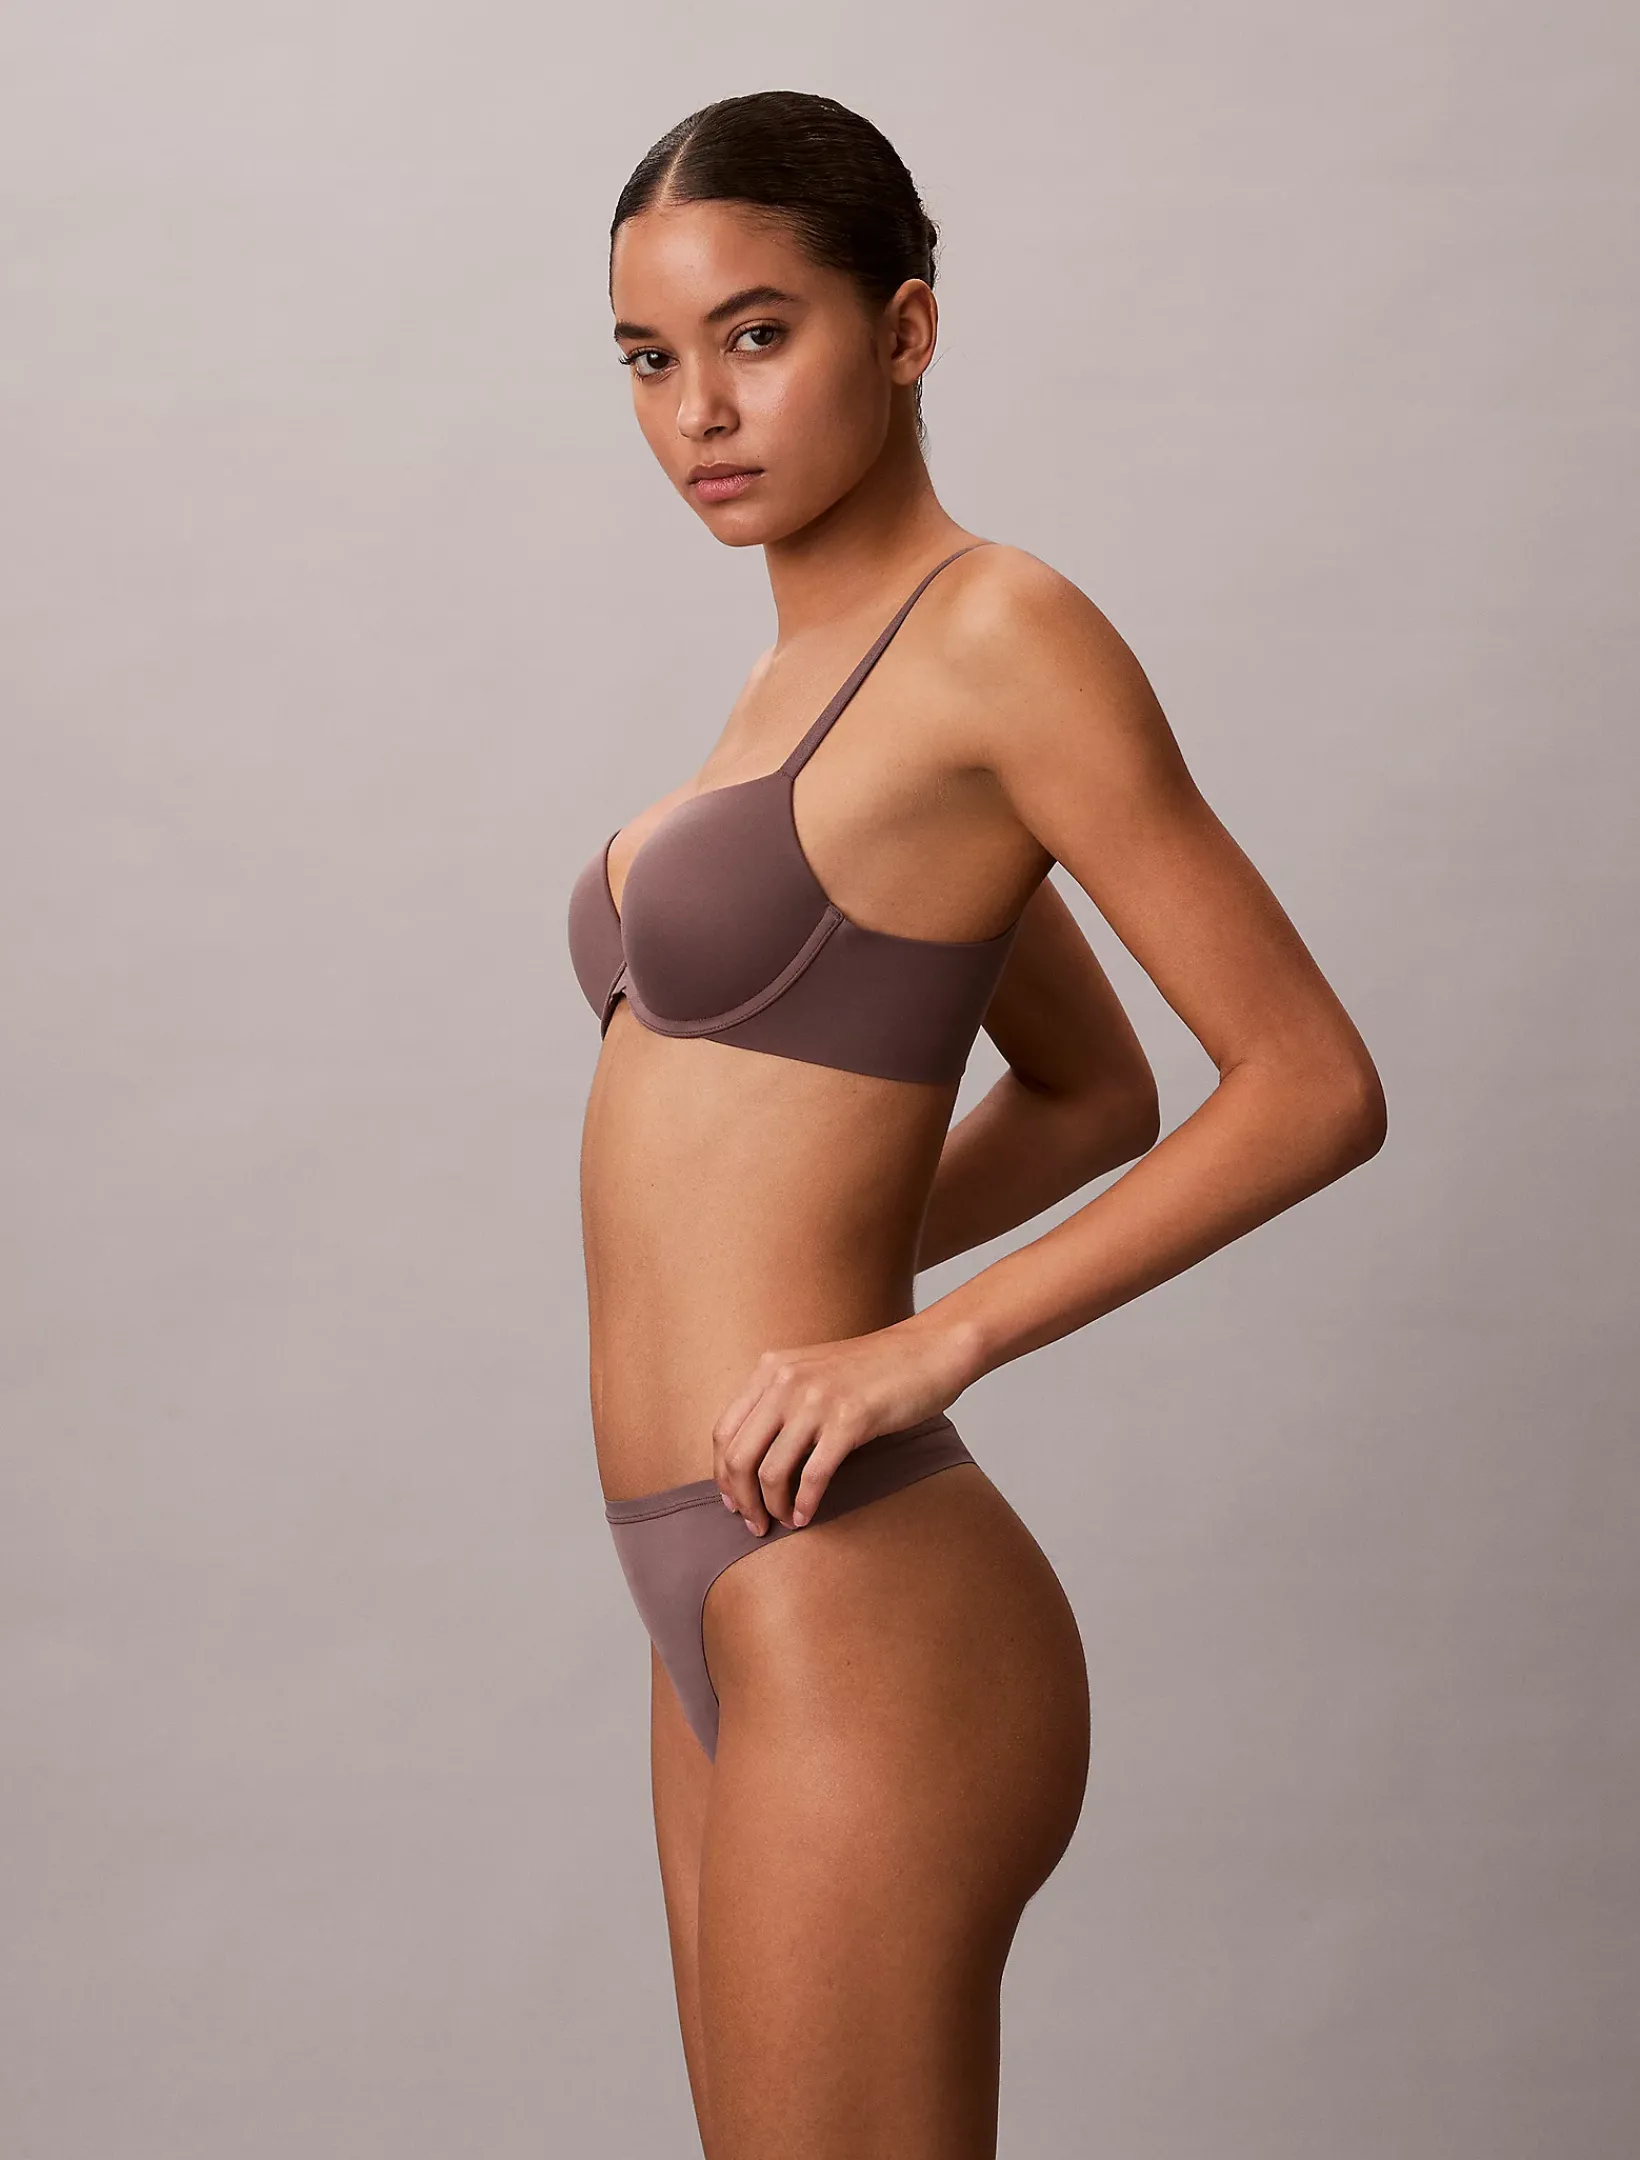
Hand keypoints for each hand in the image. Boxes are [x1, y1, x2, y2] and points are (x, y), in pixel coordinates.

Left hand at [710, 1313, 983, 1535]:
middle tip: (753, 1523)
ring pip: (771, 1471)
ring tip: (779, 1523)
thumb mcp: (813, 1372)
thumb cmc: (874, 1370)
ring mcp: (816, 1400)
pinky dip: (805, 1504)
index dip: (723, 1474)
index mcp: (771, 1369)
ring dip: (770, 1507)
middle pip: (739, 1456)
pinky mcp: (849, 1420)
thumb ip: (781, 1400)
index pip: (725, 1431)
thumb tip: (752, 1456)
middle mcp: (786, 1381)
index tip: (733, 1501)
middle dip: (742, 1499)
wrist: (927, 1351)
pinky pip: (812, 1476)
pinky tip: (805, 1516)